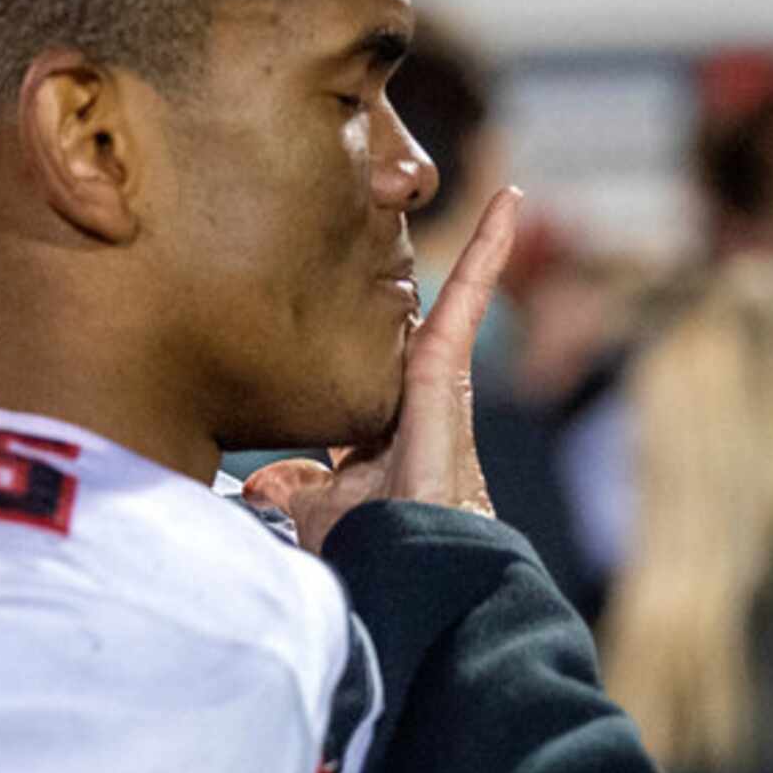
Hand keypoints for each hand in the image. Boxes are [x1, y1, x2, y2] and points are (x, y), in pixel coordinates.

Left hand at [247, 188, 519, 552]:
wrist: (410, 569)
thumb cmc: (371, 546)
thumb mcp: (319, 507)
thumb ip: (296, 486)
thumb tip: (264, 480)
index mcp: (385, 422)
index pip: (376, 361)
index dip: (367, 324)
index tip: (355, 289)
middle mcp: (417, 398)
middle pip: (417, 322)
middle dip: (426, 275)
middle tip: (425, 212)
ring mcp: (438, 385)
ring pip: (454, 303)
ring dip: (483, 253)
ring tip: (505, 203)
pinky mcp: (447, 372)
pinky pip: (467, 299)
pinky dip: (487, 253)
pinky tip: (507, 205)